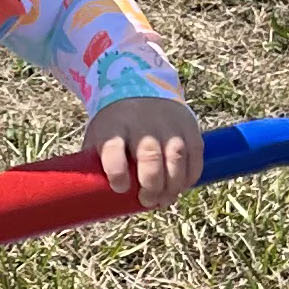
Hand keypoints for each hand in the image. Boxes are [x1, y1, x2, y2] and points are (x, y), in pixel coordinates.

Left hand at [84, 98, 201, 208]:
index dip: (117, 172)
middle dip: (151, 185)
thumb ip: (96, 164)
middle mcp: (141, 124)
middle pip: (149, 155)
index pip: (113, 149)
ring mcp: (167, 124)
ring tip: (165, 200)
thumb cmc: (115, 126)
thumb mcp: (99, 136)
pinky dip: (190, 175)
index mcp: (113, 127)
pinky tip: (181, 187)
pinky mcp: (188, 126)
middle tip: (147, 201)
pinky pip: (194, 154)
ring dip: (173, 185)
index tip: (120, 188)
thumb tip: (94, 201)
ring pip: (175, 157)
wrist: (140, 88)